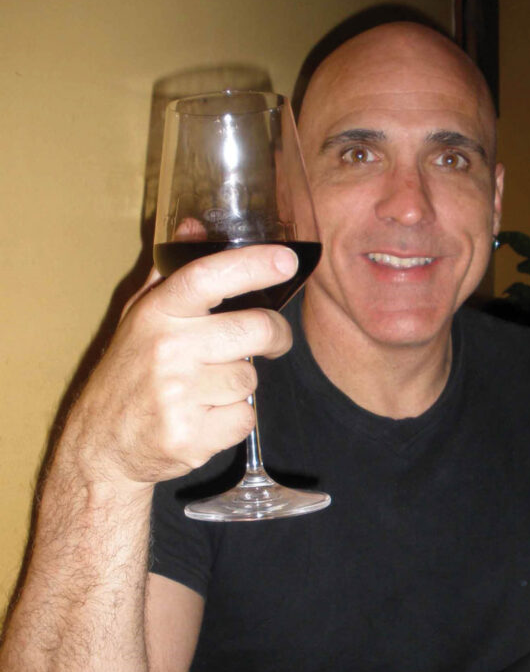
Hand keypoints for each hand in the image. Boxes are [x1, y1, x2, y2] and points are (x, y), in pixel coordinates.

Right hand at [62, 245, 297, 488]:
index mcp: (156, 314)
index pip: (207, 276)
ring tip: (210, 389)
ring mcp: (178, 395)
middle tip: (272, 341)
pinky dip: (234, 420)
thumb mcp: (139, 320)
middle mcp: (167, 350)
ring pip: (250, 379)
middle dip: (275, 336)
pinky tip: (206, 418)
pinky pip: (244, 418)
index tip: (286, 260)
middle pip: (254, 330)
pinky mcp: (190, 435)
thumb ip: (170, 275)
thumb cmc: (129, 377)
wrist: (101, 446)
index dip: (252, 265)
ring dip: (240, 385)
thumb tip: (195, 226)